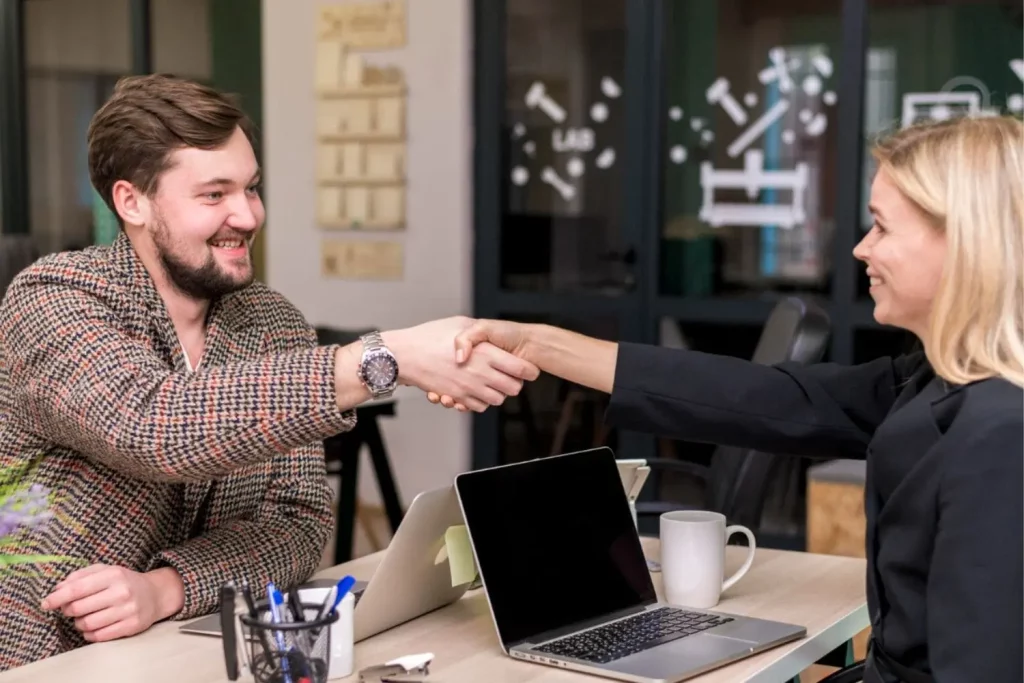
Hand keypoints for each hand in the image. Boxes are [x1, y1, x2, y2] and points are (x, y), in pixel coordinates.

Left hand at [41, 564, 183, 641]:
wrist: (155, 594)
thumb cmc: (123, 582)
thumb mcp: (105, 570)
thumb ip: (80, 576)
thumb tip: (57, 590)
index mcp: (113, 574)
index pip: (76, 589)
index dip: (57, 598)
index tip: (45, 603)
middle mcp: (122, 592)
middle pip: (77, 608)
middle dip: (68, 610)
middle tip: (71, 609)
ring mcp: (128, 610)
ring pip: (86, 624)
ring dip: (79, 623)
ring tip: (85, 617)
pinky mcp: (131, 626)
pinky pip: (98, 636)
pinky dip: (89, 633)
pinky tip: (94, 626)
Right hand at [427, 319, 532, 409]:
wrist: (405, 356)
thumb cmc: (429, 337)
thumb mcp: (459, 324)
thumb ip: (479, 332)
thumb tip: (490, 338)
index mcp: (486, 353)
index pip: (521, 369)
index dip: (528, 370)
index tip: (527, 368)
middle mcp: (480, 373)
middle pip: (513, 388)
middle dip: (515, 383)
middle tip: (509, 375)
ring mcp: (469, 388)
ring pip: (497, 399)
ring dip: (498, 393)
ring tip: (491, 382)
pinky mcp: (457, 397)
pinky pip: (478, 407)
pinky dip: (480, 401)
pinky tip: (475, 389)